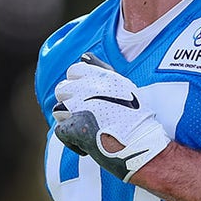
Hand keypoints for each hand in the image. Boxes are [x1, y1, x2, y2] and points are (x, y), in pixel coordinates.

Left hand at [53, 53, 170, 181]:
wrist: (142, 144)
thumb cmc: (137, 118)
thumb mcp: (124, 86)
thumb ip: (101, 69)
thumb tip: (84, 56)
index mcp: (102, 76)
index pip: (74, 71)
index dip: (77, 84)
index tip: (88, 97)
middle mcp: (88, 88)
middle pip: (62, 89)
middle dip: (70, 102)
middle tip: (86, 115)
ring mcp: (79, 107)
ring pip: (58, 109)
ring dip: (68, 120)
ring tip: (86, 129)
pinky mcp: (74, 127)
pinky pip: (60, 131)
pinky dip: (70, 140)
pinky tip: (86, 144)